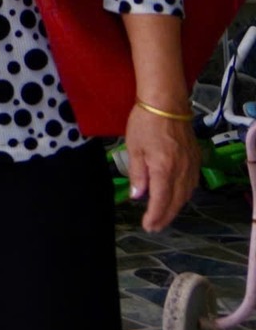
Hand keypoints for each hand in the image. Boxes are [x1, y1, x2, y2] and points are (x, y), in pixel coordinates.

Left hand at [126, 101, 200, 231]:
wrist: (167, 103)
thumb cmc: (145, 123)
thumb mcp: (134, 148)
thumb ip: (137, 174)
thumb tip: (137, 196)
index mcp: (164, 169)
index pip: (161, 201)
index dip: (155, 216)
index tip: (148, 226)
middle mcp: (181, 171)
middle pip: (176, 201)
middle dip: (165, 216)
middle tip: (155, 227)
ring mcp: (191, 165)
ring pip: (186, 194)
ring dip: (175, 207)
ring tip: (163, 215)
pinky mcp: (196, 158)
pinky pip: (192, 183)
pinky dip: (184, 194)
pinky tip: (177, 196)